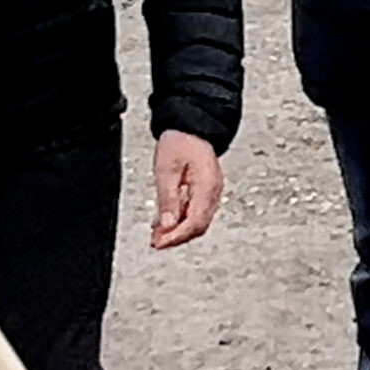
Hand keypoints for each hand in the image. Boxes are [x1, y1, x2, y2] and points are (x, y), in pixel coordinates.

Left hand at [149, 131, 223, 249]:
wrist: (190, 126)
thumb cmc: (180, 142)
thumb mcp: (166, 170)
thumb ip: (167, 199)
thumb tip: (166, 226)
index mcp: (207, 187)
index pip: (195, 223)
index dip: (176, 237)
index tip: (159, 243)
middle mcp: (213, 192)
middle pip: (198, 226)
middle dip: (177, 237)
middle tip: (156, 242)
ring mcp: (211, 192)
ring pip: (197, 221)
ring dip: (177, 230)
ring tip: (156, 235)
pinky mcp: (205, 190)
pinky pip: (195, 212)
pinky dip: (180, 220)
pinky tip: (164, 222)